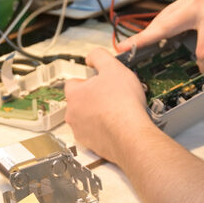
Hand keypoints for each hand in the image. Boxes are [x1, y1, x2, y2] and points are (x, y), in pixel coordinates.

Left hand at [63, 47, 154, 163]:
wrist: (131, 135)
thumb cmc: (123, 104)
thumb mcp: (113, 67)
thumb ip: (99, 56)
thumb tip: (92, 57)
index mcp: (74, 94)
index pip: (73, 82)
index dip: (88, 79)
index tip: (100, 81)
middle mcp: (72, 114)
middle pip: (80, 100)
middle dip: (93, 98)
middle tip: (111, 96)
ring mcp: (80, 131)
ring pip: (86, 118)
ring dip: (97, 114)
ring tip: (116, 111)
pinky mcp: (90, 145)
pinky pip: (94, 133)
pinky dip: (102, 129)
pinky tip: (116, 125)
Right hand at [125, 0, 203, 69]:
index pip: (203, 50)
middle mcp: (194, 7)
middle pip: (164, 27)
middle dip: (143, 40)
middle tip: (123, 51)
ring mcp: (186, 0)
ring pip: (161, 19)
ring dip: (144, 33)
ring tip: (127, 47)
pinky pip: (166, 14)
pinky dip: (155, 25)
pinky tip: (148, 35)